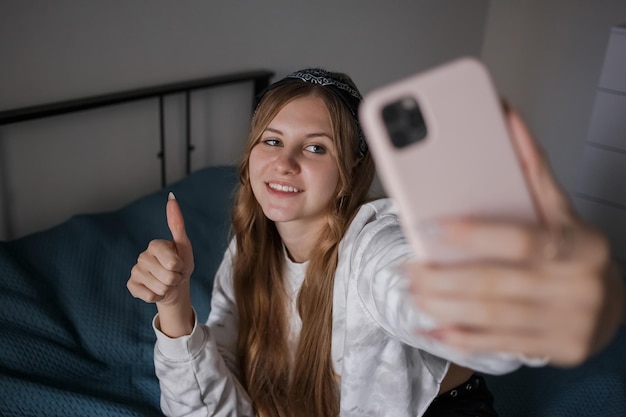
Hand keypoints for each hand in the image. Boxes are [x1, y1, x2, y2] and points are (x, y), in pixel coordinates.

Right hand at [127, 192, 194, 335]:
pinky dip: (157, 297)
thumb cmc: (181, 265)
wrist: (175, 286)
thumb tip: (171, 197)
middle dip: (176, 279)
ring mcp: (135, 271)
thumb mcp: (184, 246)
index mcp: (154, 245)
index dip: (181, 267)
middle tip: (174, 275)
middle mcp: (141, 256)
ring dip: (168, 288)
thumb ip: (177, 223)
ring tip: (168, 283)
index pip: (173, 262)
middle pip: (167, 276)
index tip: (180, 264)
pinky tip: (156, 290)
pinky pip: (149, 296)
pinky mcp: (131, 286)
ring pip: (159, 288)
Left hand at [407, 110, 624, 365]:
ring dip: (442, 305)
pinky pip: (497, 346)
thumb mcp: (559, 210)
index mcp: (578, 246)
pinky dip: (459, 338)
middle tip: (408, 268)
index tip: (431, 226)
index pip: (523, 239)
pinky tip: (432, 328)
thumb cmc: (572, 249)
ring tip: (413, 290)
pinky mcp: (556, 350)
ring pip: (490, 317)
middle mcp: (576, 286)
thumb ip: (531, 168)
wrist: (612, 305)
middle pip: (496, 284)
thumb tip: (506, 115)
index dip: (476, 234)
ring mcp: (567, 323)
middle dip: (442, 278)